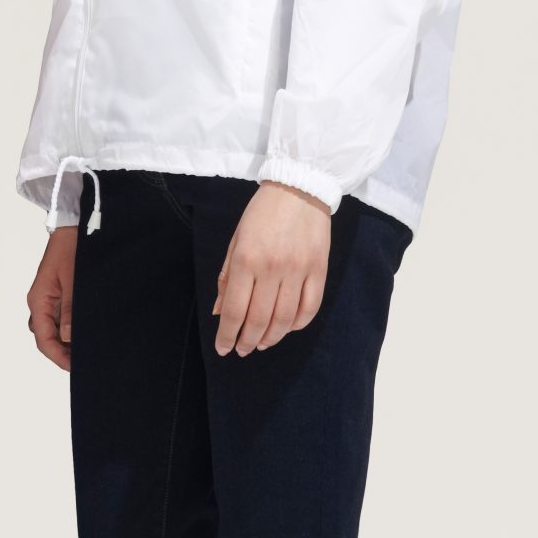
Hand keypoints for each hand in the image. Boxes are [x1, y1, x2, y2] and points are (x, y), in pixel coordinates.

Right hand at [28, 226, 76, 369]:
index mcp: (39, 300)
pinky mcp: (58, 294)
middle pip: (46, 337)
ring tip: (88, 348)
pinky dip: (71, 328)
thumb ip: (70, 310)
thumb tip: (69, 337)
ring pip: (53, 329)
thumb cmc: (72, 249)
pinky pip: (60, 318)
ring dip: (67, 341)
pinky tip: (85, 331)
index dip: (58, 356)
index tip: (74, 367)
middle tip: (84, 361)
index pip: (43, 339)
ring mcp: (48, 299)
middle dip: (63, 352)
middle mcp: (40, 303)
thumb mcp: (73, 281)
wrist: (73, 227)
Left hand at [211, 182, 330, 355]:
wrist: (299, 187)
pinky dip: (297, 324)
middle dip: (247, 341)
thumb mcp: (236, 240)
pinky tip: (286, 328)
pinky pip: (309, 307)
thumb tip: (219, 312)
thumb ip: (227, 276)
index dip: (227, 334)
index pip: (234, 309)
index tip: (223, 348)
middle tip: (242, 350)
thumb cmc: (261, 213)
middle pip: (258, 319)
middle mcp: (272, 268)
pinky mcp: (318, 270)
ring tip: (261, 344)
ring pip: (284, 319)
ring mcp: (298, 270)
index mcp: (246, 259)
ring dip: (270, 337)